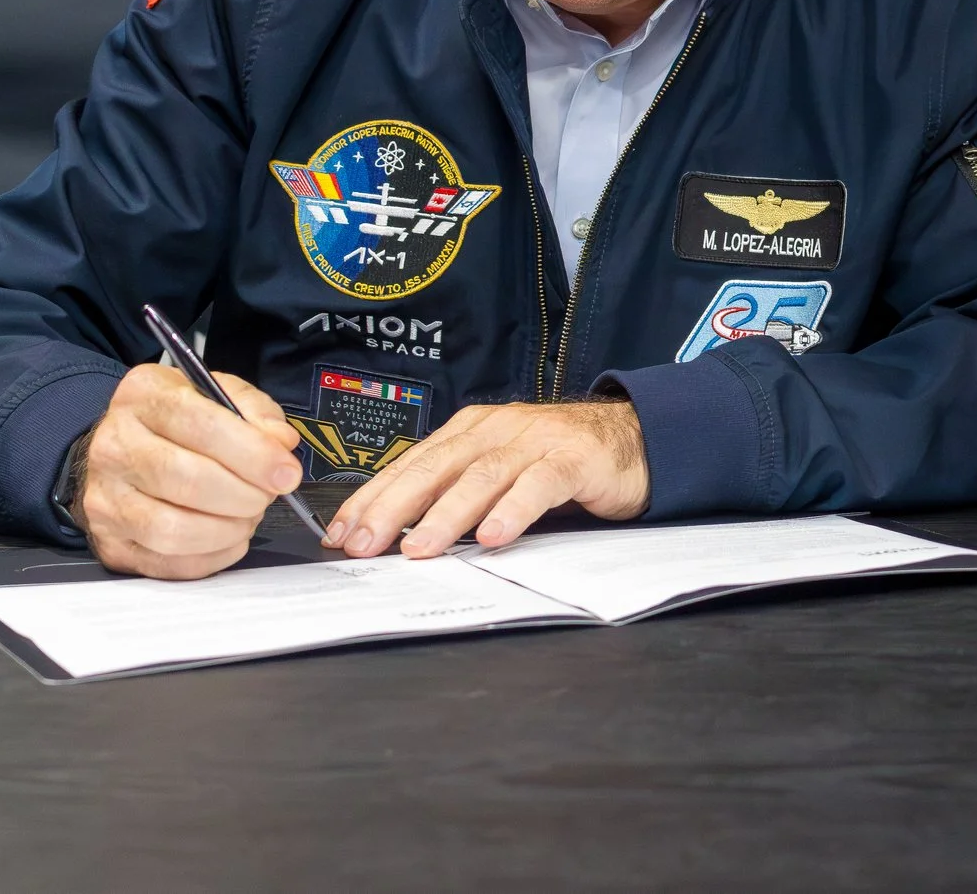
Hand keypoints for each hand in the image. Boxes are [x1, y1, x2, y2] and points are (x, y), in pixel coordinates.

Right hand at [76, 363, 304, 579]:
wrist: (125, 450)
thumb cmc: (180, 422)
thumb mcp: (220, 393)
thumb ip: (256, 412)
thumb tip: (281, 444)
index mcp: (143, 396)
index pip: (203, 426)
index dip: (254, 455)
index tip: (286, 473)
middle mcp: (114, 445)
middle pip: (187, 480)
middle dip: (244, 496)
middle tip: (266, 496)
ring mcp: (104, 498)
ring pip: (172, 529)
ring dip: (226, 530)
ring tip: (246, 517)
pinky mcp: (109, 542)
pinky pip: (167, 563)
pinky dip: (211, 557)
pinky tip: (227, 538)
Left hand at [324, 401, 650, 558]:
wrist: (636, 437)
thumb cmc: (561, 459)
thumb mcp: (502, 471)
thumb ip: (458, 492)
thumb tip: (399, 534)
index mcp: (473, 430)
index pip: (412, 463)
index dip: (374, 497)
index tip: (341, 532)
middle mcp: (499, 428)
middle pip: (437, 467)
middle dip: (394, 507)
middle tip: (364, 543)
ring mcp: (537, 439)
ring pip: (482, 475)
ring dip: (447, 514)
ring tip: (420, 548)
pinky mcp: (574, 458)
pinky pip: (539, 483)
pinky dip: (514, 509)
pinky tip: (495, 535)